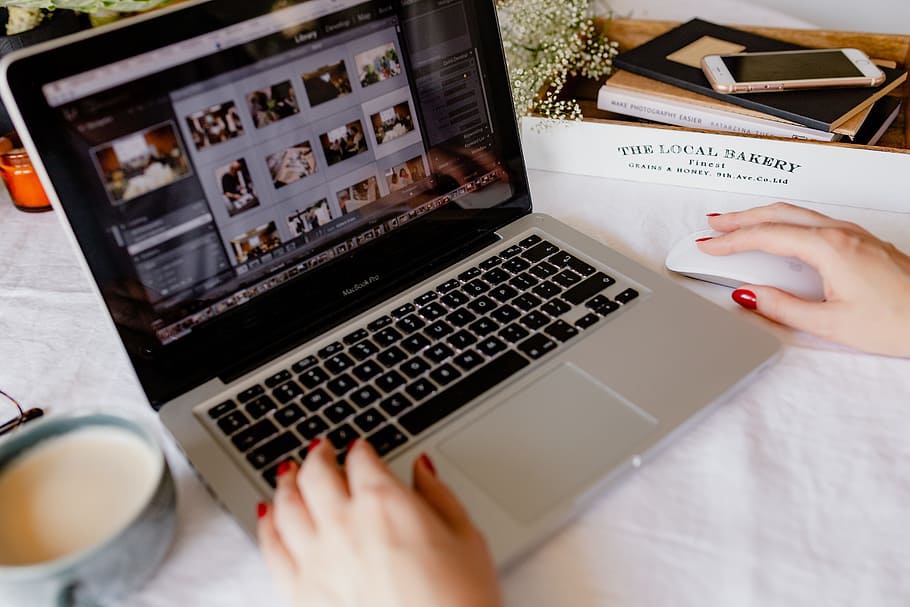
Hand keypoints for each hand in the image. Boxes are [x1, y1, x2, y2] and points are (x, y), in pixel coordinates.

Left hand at [257, 440, 502, 606]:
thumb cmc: (460, 603)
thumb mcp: (467, 537)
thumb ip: (438, 495)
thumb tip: (423, 469)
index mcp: (386, 503)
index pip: (361, 459)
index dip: (360, 448)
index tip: (360, 448)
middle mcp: (345, 524)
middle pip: (316, 473)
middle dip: (318, 455)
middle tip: (320, 449)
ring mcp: (317, 559)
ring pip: (286, 504)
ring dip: (287, 482)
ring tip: (289, 473)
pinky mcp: (300, 593)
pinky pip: (270, 548)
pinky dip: (266, 524)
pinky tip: (267, 514)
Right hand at [700, 202, 909, 356]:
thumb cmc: (899, 322)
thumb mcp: (830, 324)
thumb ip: (782, 308)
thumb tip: (749, 295)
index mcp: (830, 248)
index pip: (766, 236)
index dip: (731, 241)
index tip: (708, 246)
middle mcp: (842, 233)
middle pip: (779, 214)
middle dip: (741, 217)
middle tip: (713, 224)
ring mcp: (854, 235)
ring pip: (798, 214)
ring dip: (763, 217)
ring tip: (738, 225)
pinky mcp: (862, 243)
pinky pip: (814, 222)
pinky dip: (786, 223)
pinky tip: (780, 235)